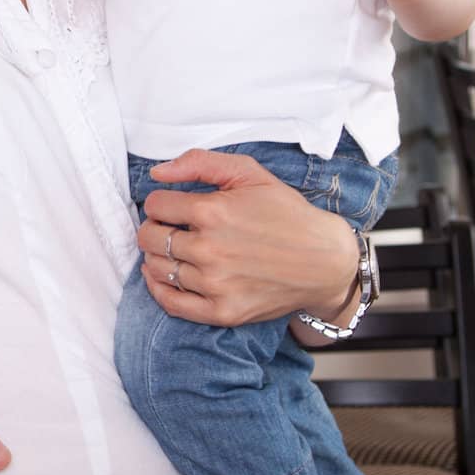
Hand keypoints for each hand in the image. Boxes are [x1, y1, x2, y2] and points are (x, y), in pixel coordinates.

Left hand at [136, 149, 358, 326]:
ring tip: (172, 248)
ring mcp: (215, 284)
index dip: (161, 202)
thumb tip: (157, 173)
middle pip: (150, 238)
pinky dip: (159, 289)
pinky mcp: (223, 311)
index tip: (171, 206)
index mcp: (212, 212)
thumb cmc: (286, 213)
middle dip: (154, 228)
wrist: (324, 260)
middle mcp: (209, 250)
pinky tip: (163, 276)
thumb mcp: (249, 173)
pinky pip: (172, 304)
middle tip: (168, 227)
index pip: (155, 205)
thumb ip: (200, 163)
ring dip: (157, 256)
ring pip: (157, 269)